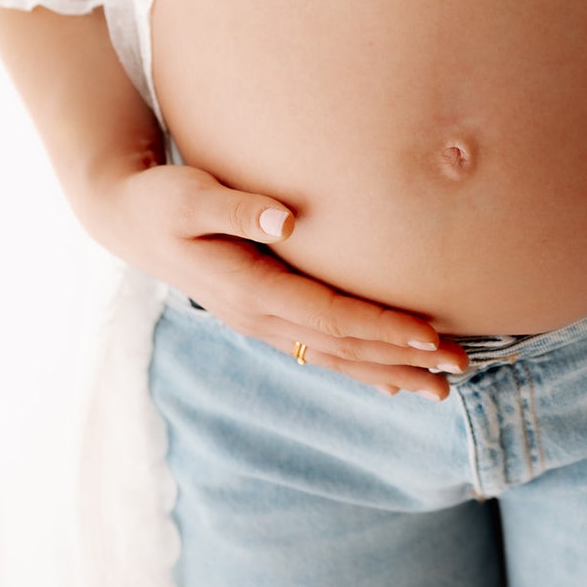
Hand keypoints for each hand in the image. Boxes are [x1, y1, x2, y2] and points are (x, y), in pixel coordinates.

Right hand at [78, 162, 469, 399]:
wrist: (126, 220)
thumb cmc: (162, 199)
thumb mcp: (191, 195)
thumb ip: (238, 207)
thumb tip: (286, 217)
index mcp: (249, 289)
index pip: (330, 316)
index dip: (383, 328)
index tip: (431, 337)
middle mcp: (258, 316)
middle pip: (342, 347)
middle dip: (402, 360)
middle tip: (460, 370)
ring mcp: (259, 322)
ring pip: (334, 357)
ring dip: (387, 372)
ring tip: (438, 390)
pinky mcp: (262, 316)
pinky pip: (318, 350)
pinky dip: (357, 365)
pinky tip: (388, 380)